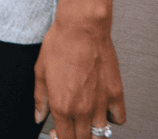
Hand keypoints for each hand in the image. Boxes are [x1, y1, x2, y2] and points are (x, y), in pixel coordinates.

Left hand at [33, 17, 125, 138]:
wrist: (82, 28)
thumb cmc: (60, 44)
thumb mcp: (40, 72)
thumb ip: (40, 99)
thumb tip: (39, 116)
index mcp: (62, 105)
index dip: (58, 138)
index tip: (56, 134)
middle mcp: (82, 109)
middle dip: (75, 138)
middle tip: (71, 128)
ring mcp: (101, 103)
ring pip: (101, 134)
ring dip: (93, 133)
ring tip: (86, 123)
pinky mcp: (116, 94)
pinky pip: (118, 119)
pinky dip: (112, 119)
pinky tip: (103, 110)